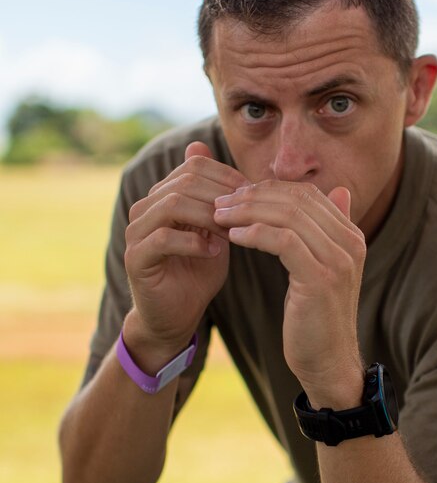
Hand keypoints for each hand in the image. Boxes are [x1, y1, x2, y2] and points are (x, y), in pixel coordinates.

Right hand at [123, 142, 248, 367]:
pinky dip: (194, 243)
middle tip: (248, 214)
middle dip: (223, 196)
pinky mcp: (135, 257)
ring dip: (209, 217)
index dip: (227, 176)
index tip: (254, 195)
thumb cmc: (197, 273)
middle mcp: (145, 208)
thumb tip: (230, 166)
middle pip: (185, 181)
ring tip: (232, 233)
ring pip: (174, 204)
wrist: (175, 316)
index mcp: (163, 196)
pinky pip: (164, 238)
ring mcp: (136, 231)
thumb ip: (219, 202)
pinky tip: (214, 252)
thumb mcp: (215, 232)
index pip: (194, 166)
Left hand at [214, 180, 365, 404]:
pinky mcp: (321, 278)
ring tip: (220, 216)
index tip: (235, 196)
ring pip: (288, 215)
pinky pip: (284, 241)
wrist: (329, 363)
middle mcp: (350, 243)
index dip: (268, 189)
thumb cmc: (316, 320)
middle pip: (297, 199)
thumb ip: (323, 233)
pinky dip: (255, 233)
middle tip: (220, 202)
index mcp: (350, 236)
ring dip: (248, 212)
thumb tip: (337, 191)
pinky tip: (234, 237)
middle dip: (253, 196)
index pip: (307, 194)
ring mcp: (338, 260)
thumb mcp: (321, 271)